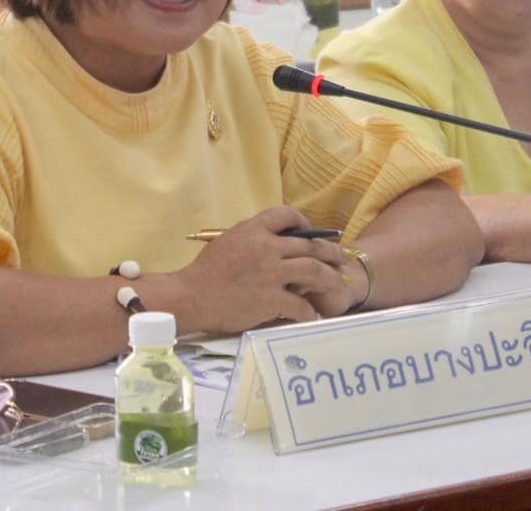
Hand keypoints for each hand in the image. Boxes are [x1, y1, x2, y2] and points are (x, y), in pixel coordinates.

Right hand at [173, 205, 350, 333]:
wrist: (190, 297)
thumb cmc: (204, 272)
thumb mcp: (227, 242)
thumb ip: (251, 239)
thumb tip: (273, 242)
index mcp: (252, 230)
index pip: (285, 214)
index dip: (303, 222)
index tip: (309, 232)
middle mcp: (265, 247)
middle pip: (309, 244)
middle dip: (330, 251)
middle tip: (341, 258)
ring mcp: (270, 273)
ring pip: (314, 271)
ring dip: (330, 278)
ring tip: (338, 284)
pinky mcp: (271, 299)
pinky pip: (301, 304)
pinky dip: (309, 311)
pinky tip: (312, 315)